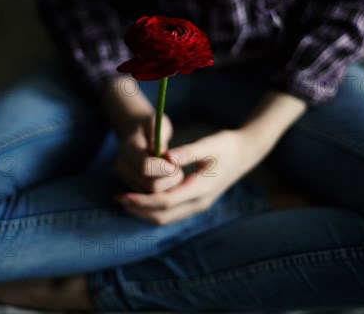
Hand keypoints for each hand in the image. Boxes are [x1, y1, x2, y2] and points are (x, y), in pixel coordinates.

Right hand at [115, 113, 184, 192]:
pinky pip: (152, 197)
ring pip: (152, 195)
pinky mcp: (133, 187)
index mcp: (130, 148)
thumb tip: (165, 155)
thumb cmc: (150, 125)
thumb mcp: (156, 123)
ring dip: (168, 187)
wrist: (135, 131)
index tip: (175, 162)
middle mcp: (124, 166)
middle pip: (151, 186)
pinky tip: (169, 179)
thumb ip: (159, 139)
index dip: (165, 168)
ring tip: (173, 172)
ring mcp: (127, 179)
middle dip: (170, 180)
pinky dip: (164, 191)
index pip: (146, 166)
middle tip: (177, 168)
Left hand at [116, 129, 260, 224]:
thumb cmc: (226, 145)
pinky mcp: (196, 203)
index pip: (165, 201)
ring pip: (166, 218)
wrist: (245, 153)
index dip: (142, 200)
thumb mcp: (209, 144)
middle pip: (162, 216)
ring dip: (144, 212)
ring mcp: (199, 205)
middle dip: (139, 209)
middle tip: (118, 198)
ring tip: (124, 199)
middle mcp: (199, 202)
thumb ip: (188, 152)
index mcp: (201, 188)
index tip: (123, 194)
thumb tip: (166, 157)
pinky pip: (171, 213)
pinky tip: (141, 198)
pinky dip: (154, 209)